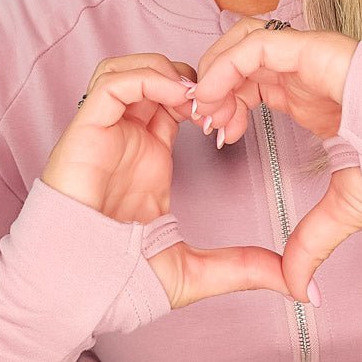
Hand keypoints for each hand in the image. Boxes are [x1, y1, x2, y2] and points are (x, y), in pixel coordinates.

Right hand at [41, 54, 291, 309]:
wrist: (68, 293)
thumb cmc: (115, 280)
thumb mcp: (193, 269)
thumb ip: (241, 267)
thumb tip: (292, 283)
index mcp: (151, 153)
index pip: (181, 100)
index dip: (211, 98)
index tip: (234, 121)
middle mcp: (129, 134)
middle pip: (160, 75)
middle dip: (196, 79)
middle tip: (221, 104)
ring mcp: (107, 130)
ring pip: (134, 68)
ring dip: (170, 72)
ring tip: (197, 98)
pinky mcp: (86, 130)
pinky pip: (113, 83)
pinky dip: (147, 79)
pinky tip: (177, 100)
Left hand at [189, 18, 361, 303]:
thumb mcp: (347, 208)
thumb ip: (314, 242)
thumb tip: (300, 290)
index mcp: (308, 98)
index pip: (251, 85)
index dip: (225, 105)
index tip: (218, 138)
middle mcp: (303, 73)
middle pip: (239, 61)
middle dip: (213, 88)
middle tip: (205, 122)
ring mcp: (309, 57)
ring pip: (242, 43)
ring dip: (215, 72)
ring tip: (208, 109)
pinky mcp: (316, 48)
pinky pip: (257, 44)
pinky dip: (227, 65)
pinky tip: (215, 96)